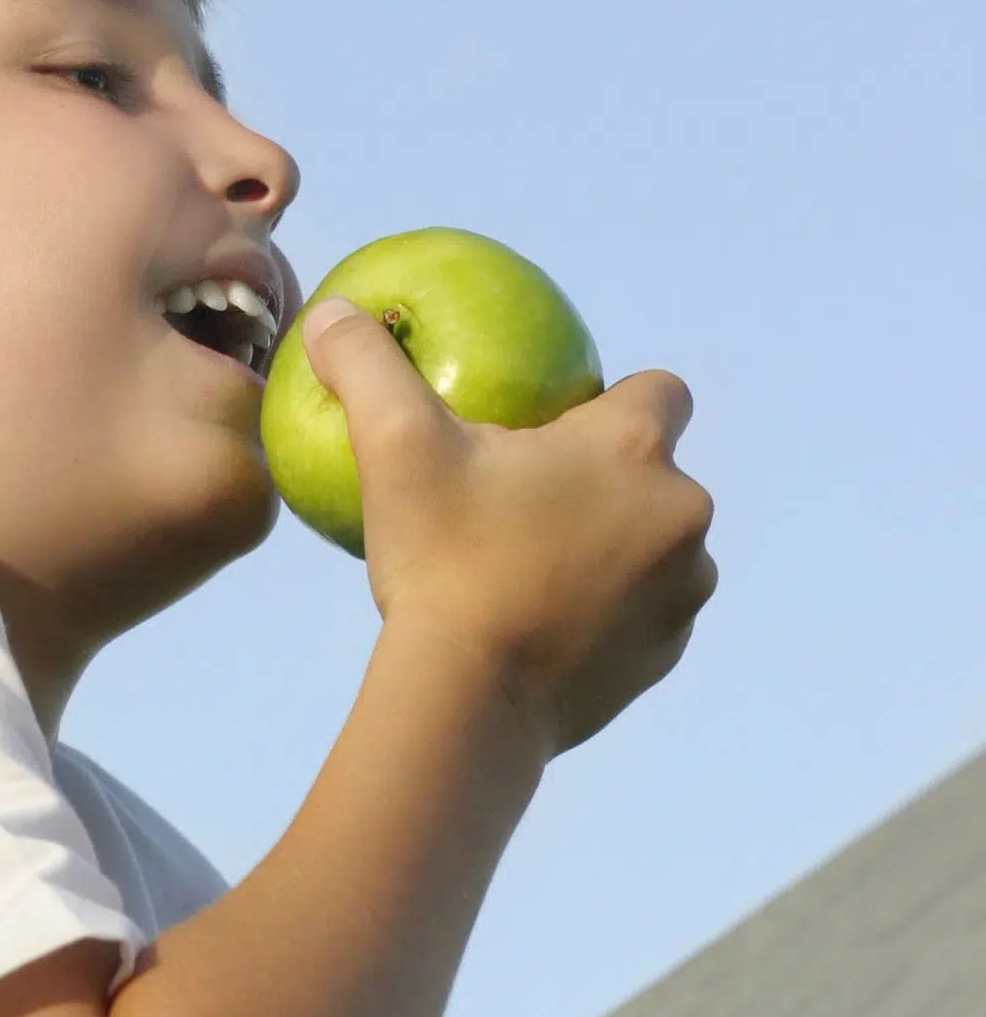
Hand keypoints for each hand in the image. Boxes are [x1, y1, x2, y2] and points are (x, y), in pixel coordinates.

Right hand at [304, 300, 717, 752]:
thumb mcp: (395, 449)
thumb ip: (368, 367)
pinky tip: (545, 630)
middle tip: (526, 510)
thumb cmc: (440, 562)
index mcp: (631, 448)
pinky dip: (609, 617)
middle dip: (607, 485)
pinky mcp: (666, 655)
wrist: (471, 703)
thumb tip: (332, 312)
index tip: (559, 432)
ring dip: (614, 552)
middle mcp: (681, 511)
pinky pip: (646, 617)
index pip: (660, 391)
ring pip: (657, 548)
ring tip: (534, 575)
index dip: (617, 403)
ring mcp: (683, 590)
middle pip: (655, 475)